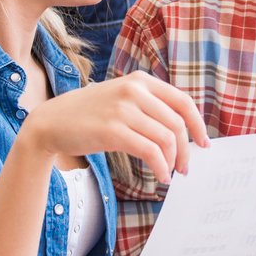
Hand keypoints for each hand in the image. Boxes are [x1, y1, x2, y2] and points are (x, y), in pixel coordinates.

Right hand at [19, 71, 206, 183]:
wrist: (51, 122)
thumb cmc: (88, 114)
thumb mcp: (121, 97)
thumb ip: (148, 105)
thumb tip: (181, 130)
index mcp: (140, 80)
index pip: (183, 101)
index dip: (198, 125)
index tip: (203, 143)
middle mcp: (134, 90)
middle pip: (177, 123)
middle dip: (187, 149)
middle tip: (186, 167)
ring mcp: (123, 109)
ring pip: (166, 138)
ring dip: (174, 161)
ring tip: (170, 173)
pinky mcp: (112, 130)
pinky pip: (150, 151)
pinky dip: (161, 167)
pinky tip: (160, 176)